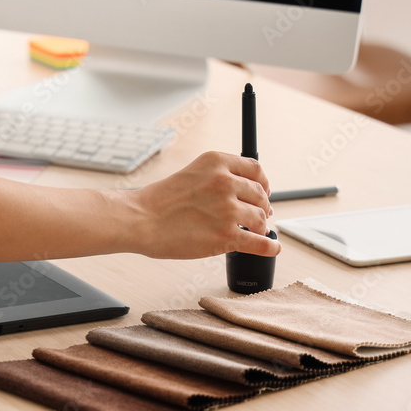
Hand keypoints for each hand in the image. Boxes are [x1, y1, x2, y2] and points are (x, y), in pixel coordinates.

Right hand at [128, 151, 280, 259]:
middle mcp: (225, 182)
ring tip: (252, 231)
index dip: (263, 182)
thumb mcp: (190, 174)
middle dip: (262, 206)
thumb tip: (244, 197)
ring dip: (260, 226)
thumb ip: (216, 178)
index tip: (262, 191)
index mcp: (216, 162)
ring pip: (262, 219)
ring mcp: (228, 210)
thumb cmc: (158, 201)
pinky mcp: (227, 236)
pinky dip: (269, 247)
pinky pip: (261, 243)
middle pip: (261, 195)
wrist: (140, 220)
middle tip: (257, 214)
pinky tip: (270, 248)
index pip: (255, 169)